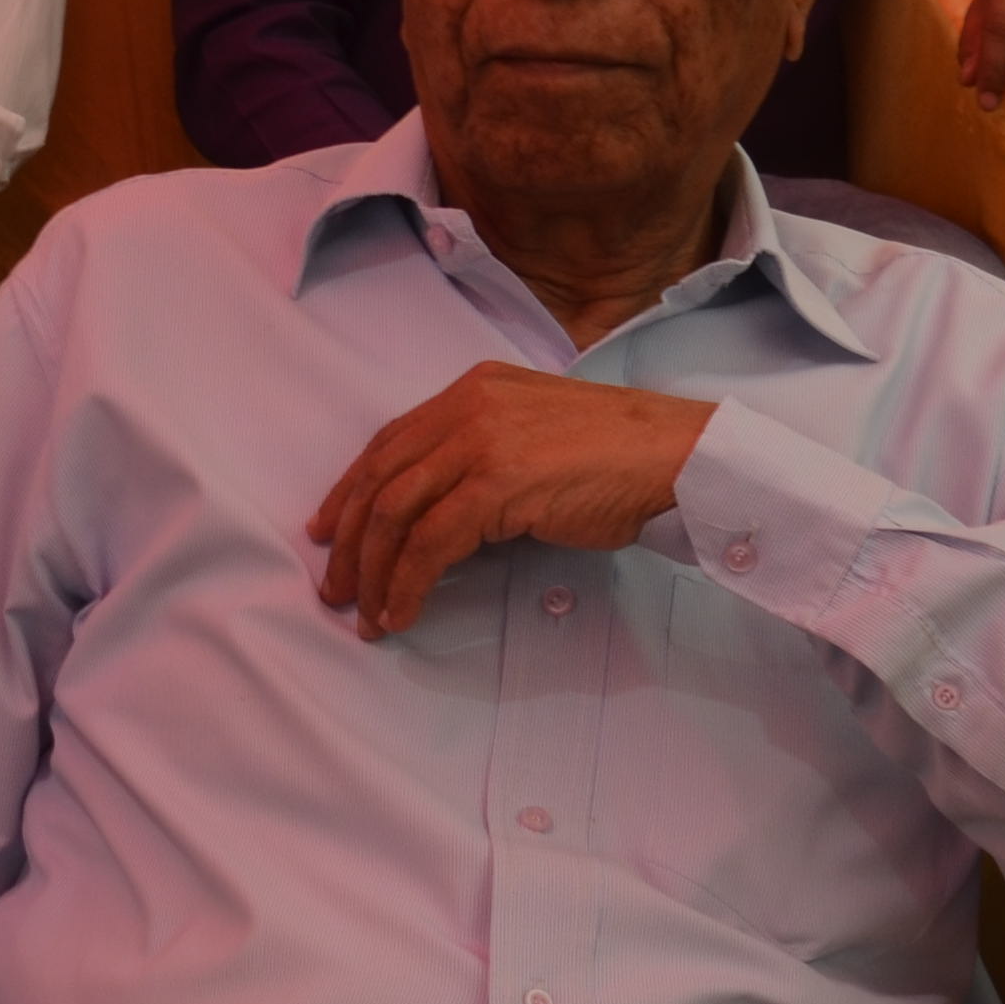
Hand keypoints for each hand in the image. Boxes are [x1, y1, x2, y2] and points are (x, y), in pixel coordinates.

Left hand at [308, 359, 712, 638]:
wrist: (675, 453)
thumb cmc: (618, 457)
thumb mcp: (533, 437)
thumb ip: (483, 457)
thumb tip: (440, 516)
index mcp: (472, 390)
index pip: (388, 442)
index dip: (348, 490)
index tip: (328, 531)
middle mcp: (467, 407)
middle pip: (379, 478)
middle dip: (350, 540)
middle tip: (337, 587)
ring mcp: (480, 441)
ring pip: (395, 512)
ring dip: (373, 572)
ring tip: (367, 613)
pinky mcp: (497, 481)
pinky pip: (430, 543)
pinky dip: (407, 584)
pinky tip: (402, 612)